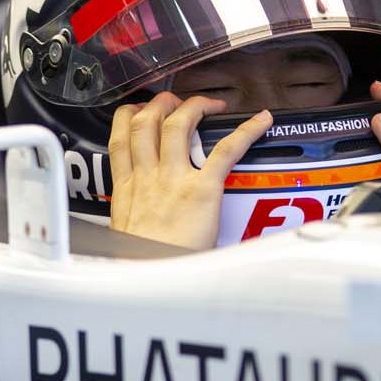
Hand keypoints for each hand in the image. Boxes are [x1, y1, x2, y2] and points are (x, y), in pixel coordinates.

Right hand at [109, 92, 273, 249]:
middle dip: (162, 103)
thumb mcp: (123, 233)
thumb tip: (139, 216)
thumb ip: (132, 214)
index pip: (121, 137)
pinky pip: (226, 150)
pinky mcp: (203, 189)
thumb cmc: (141, 264)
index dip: (130, 115)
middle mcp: (148, 176)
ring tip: (209, 104)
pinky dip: (246, 131)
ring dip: (193, 106)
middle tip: (177, 102)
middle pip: (147, 122)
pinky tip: (260, 120)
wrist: (150, 278)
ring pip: (178, 125)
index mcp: (128, 188)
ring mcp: (174, 179)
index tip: (140, 109)